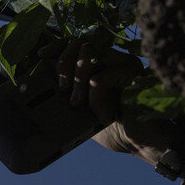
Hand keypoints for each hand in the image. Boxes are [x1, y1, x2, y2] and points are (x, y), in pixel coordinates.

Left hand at [38, 41, 172, 162]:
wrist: (142, 142)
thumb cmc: (112, 127)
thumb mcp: (82, 109)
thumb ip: (68, 92)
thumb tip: (43, 79)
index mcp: (102, 63)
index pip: (77, 42)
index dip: (58, 45)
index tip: (42, 55)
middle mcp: (114, 57)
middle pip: (79, 44)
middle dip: (65, 66)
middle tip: (66, 91)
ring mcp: (124, 62)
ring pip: (88, 57)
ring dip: (78, 85)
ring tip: (81, 105)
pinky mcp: (133, 72)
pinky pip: (98, 78)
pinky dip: (95, 100)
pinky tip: (105, 116)